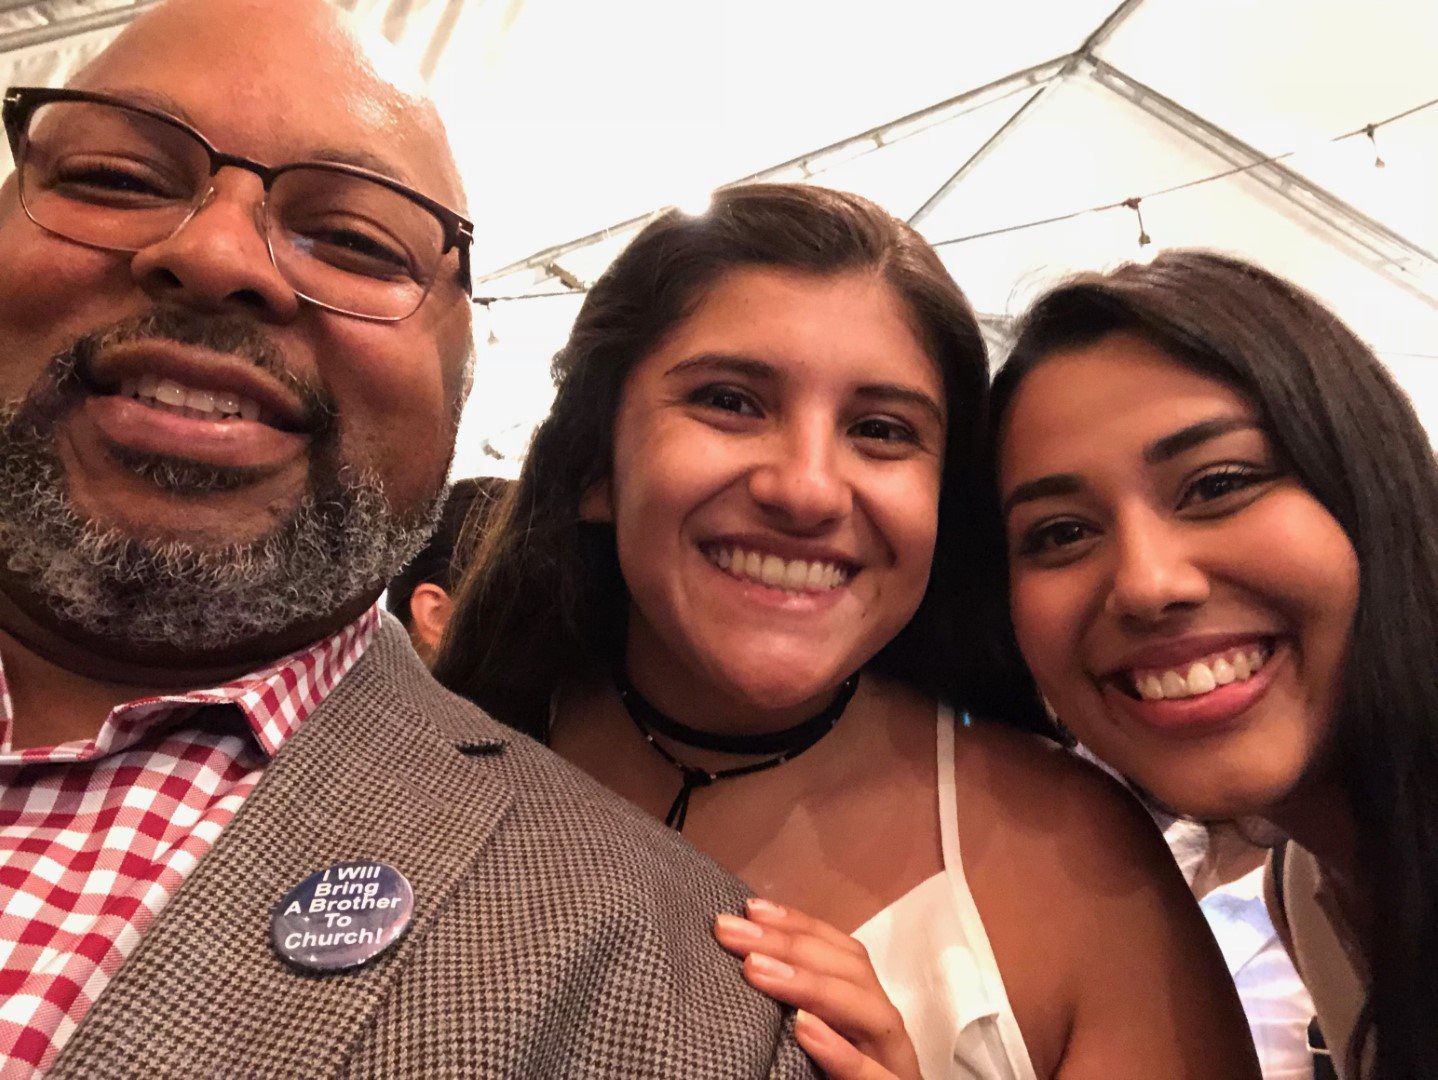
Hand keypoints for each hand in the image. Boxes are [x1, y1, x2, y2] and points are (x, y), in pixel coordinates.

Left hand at [714, 898, 921, 1079]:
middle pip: (853, 973)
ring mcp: (895, 1068)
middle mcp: (885, 1034)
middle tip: (730, 931)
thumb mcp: (815, 1043)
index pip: (844, 954)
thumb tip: (743, 962)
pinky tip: (804, 1031)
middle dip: (791, 945)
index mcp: (866, 1012)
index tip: (749, 908)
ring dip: (813, 986)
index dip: (801, 925)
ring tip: (757, 970)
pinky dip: (841, 1053)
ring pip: (873, 1015)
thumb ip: (794, 1009)